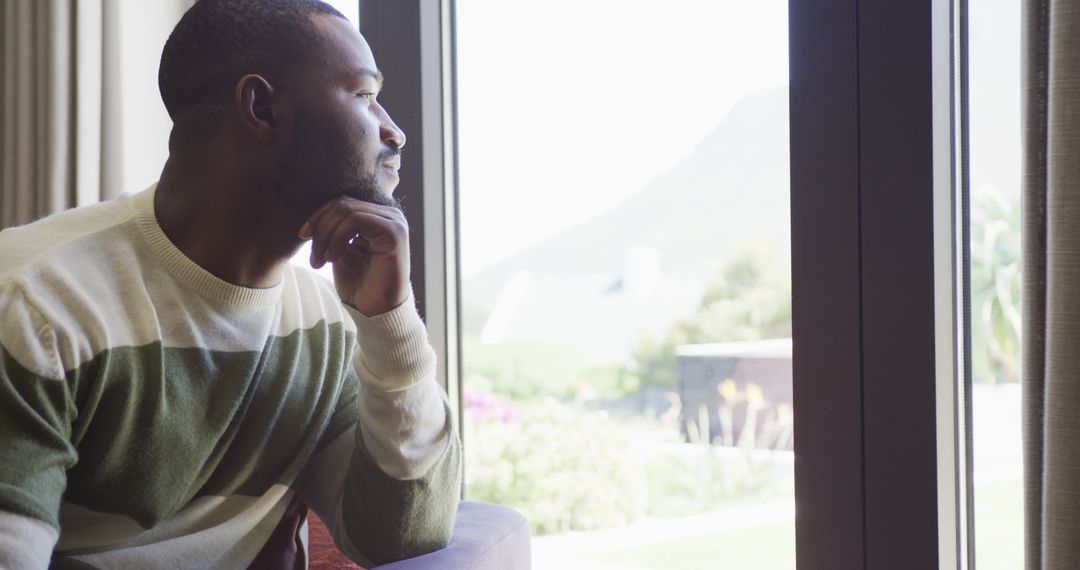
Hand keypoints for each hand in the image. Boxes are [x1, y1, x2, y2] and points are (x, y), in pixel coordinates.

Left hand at [298, 197, 410, 316]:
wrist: (377, 312)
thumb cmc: (360, 285)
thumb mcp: (340, 251)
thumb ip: (333, 231)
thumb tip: (314, 215)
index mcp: (377, 217)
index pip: (343, 202)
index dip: (319, 216)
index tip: (302, 235)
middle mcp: (389, 215)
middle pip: (343, 204)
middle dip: (321, 228)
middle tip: (313, 256)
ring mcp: (394, 222)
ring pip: (347, 211)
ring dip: (326, 236)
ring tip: (321, 260)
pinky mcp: (394, 232)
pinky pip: (356, 221)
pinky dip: (338, 237)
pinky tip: (334, 257)